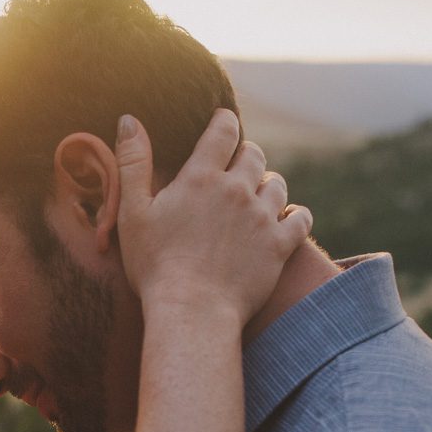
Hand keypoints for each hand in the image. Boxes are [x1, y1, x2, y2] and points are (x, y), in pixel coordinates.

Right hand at [114, 108, 310, 327]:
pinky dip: (295, 215)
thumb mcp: (132, 213)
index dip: (224, 122)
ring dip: (267, 185)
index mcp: (201, 177)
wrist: (191, 311)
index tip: (222, 123)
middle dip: (245, 156)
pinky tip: (286, 220)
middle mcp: (237, 190)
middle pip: (254, 154)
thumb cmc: (155, 266)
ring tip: (255, 198)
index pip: (223, 130)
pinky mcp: (279, 246)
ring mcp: (262, 218)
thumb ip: (132, 163)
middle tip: (234, 169)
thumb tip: (130, 119)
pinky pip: (301, 218)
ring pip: (277, 184)